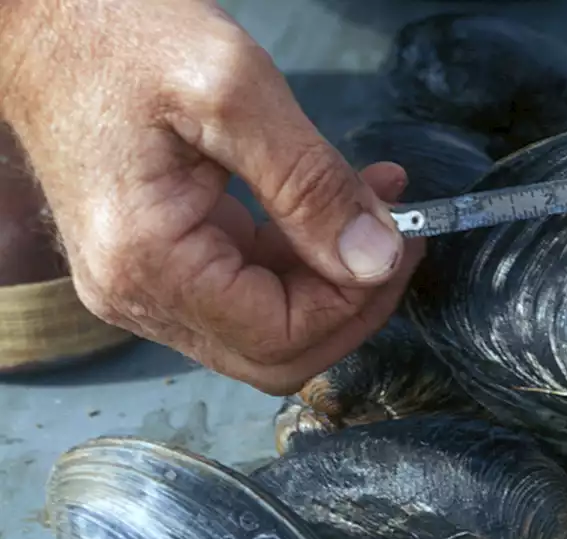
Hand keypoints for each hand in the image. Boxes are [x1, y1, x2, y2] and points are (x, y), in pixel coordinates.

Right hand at [0, 0, 422, 393]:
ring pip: (267, 326)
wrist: (40, 17)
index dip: (357, 301)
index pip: (282, 336)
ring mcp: (142, 284)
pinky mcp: (159, 261)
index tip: (402, 239)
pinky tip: (338, 205)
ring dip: (334, 277)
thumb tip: (375, 259)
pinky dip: (302, 257)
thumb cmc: (117, 34)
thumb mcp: (234, 90)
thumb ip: (311, 183)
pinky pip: (247, 289)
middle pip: (276, 352)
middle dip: (353, 301)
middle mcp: (136, 294)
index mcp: (147, 263)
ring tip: (379, 203)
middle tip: (399, 234)